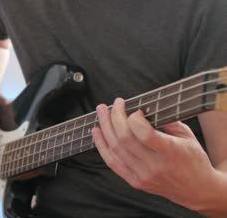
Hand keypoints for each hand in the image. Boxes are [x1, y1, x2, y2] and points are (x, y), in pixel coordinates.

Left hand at [92, 98, 215, 208]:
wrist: (196, 189)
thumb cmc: (193, 159)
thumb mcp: (187, 136)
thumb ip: (167, 121)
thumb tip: (144, 106)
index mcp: (171, 153)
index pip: (144, 134)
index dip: (134, 119)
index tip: (135, 110)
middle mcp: (155, 166)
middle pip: (125, 139)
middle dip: (115, 117)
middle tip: (113, 104)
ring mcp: (142, 176)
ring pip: (115, 149)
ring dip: (105, 127)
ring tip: (101, 112)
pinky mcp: (135, 182)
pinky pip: (112, 162)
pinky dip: (101, 146)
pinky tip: (97, 132)